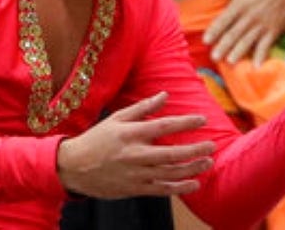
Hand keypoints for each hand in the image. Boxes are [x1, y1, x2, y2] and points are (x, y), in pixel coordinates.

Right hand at [57, 91, 215, 198]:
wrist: (73, 167)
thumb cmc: (98, 139)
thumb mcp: (117, 118)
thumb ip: (144, 108)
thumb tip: (166, 95)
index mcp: (131, 134)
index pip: (164, 126)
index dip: (186, 122)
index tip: (203, 120)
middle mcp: (135, 154)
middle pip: (171, 153)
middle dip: (194, 150)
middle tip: (211, 146)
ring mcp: (134, 174)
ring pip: (169, 174)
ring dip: (191, 169)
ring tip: (208, 163)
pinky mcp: (133, 189)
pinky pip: (160, 190)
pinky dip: (179, 188)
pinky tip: (194, 183)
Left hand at [203, 0, 284, 66]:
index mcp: (240, 4)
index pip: (224, 19)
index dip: (215, 30)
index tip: (206, 40)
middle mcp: (250, 16)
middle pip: (234, 33)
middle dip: (224, 45)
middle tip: (214, 57)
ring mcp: (262, 25)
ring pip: (248, 41)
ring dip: (239, 52)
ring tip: (230, 61)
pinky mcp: (273, 30)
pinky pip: (266, 45)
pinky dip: (262, 56)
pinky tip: (257, 66)